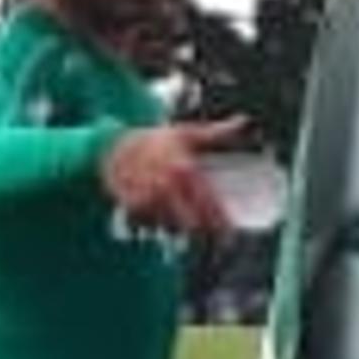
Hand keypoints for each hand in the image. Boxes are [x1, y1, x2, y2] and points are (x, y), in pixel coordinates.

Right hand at [100, 119, 253, 236]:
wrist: (115, 145)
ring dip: (178, 229)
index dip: (221, 224)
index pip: (209, 204)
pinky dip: (156, 225)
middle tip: (210, 238)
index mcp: (186, 169)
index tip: (229, 235)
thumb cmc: (156, 140)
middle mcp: (168, 186)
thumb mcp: (188, 134)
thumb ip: (217, 132)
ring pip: (171, 229)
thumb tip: (243, 120)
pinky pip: (150, 227)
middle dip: (202, 234)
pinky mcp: (134, 207)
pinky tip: (159, 216)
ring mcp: (149, 198)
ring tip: (181, 220)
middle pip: (192, 224)